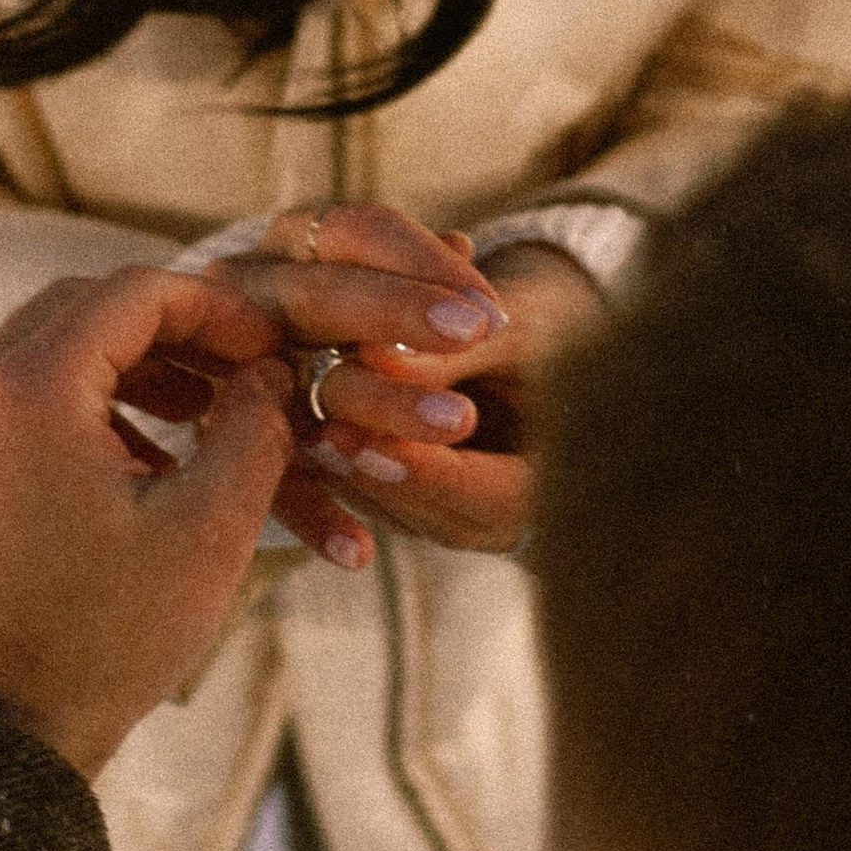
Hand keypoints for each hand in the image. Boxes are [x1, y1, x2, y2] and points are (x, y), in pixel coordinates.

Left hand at [0, 268, 296, 778]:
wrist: (2, 734)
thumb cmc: (105, 639)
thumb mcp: (209, 531)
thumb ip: (252, 429)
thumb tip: (270, 373)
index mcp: (32, 392)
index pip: (135, 293)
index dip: (217, 308)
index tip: (271, 343)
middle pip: (86, 306)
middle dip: (174, 328)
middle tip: (242, 367)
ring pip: (51, 348)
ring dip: (133, 363)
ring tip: (207, 409)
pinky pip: (24, 399)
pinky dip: (91, 402)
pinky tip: (149, 457)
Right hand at [169, 203, 514, 569]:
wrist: (399, 389)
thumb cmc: (450, 330)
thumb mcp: (468, 313)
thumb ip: (460, 316)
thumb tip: (452, 335)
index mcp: (307, 240)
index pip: (358, 230)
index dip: (421, 266)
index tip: (486, 313)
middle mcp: (255, 290)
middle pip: (315, 296)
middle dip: (392, 319)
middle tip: (472, 343)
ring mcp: (233, 363)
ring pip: (292, 384)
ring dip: (370, 415)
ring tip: (449, 431)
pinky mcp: (229, 437)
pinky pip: (265, 475)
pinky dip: (310, 513)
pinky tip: (358, 551)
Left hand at [298, 241, 604, 559]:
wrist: (548, 344)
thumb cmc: (550, 328)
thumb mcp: (517, 331)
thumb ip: (454, 350)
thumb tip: (376, 354)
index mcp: (551, 489)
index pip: (488, 496)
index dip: (430, 472)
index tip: (379, 442)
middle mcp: (498, 521)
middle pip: (432, 513)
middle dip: (378, 472)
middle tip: (327, 435)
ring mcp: (450, 517)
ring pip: (392, 508)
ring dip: (349, 470)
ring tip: (304, 429)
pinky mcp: (411, 500)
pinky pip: (372, 493)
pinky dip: (341, 462)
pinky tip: (299, 427)